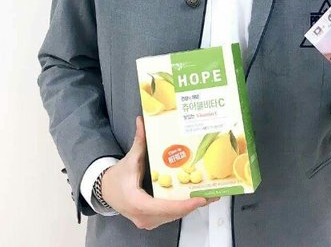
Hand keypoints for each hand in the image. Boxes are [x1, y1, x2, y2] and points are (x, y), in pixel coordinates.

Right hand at [101, 116, 218, 229]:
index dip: (183, 205)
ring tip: (210, 196)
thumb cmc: (118, 176)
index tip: (199, 199)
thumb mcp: (130, 159)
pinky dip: (182, 208)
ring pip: (172, 217)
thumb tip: (141, 120)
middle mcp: (143, 216)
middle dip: (193, 204)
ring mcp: (147, 221)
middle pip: (172, 213)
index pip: (163, 207)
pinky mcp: (150, 221)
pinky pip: (169, 216)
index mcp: (137, 201)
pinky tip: (195, 199)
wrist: (106, 191)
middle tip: (213, 194)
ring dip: (190, 207)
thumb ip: (139, 141)